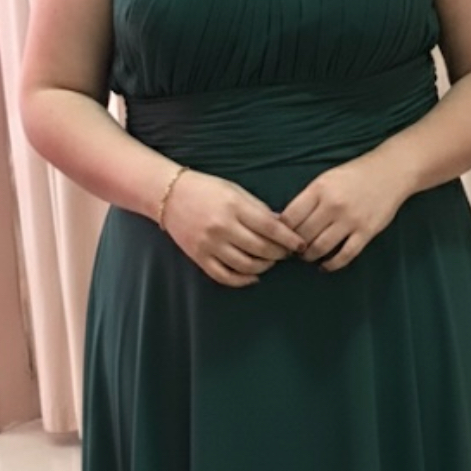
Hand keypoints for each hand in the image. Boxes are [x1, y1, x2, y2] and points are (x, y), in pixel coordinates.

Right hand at [162, 169, 305, 287]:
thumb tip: (283, 226)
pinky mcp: (199, 257)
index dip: (289, 239)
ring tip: (270, 261)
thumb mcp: (236, 191)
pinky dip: (242, 280)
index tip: (300, 244)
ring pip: (246, 266)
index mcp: (234, 207)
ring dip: (264, 267)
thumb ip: (259, 209)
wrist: (169, 195)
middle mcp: (222, 227)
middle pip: (261, 249)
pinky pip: (225, 276)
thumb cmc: (206, 189)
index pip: (270, 228)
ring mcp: (210, 244)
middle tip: (286, 253)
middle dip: (279, 254)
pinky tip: (253, 276)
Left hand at [281, 154, 411, 271]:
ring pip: (320, 248)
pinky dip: (331, 264)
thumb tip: (284, 222)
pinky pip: (344, 255)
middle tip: (294, 249)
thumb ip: (308, 199)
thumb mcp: (326, 179)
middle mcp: (333, 204)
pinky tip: (325, 265)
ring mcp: (350, 220)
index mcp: (319, 189)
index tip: (282, 237)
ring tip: (308, 256)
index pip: (290, 218)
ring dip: (310, 256)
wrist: (391, 171)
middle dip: (295, 246)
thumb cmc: (354, 175)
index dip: (282, 232)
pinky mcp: (366, 232)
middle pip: (303, 235)